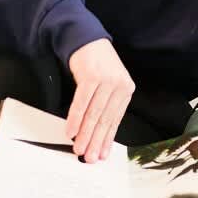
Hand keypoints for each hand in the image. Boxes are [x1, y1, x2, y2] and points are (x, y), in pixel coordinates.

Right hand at [66, 39, 135, 162]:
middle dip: (96, 141)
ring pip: (94, 113)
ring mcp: (106, 80)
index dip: (108, 139)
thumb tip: (98, 134)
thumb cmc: (97, 65)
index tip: (102, 155)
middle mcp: (119, 85)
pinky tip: (71, 131)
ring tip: (79, 148)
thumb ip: (106, 105)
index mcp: (126, 90)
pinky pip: (82, 102)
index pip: (116, 119)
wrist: (86, 39)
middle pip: (105, 119)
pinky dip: (75, 118)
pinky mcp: (91, 76)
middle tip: (89, 158)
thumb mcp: (109, 84)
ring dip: (85, 134)